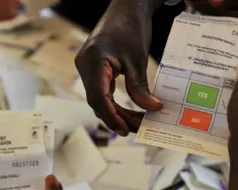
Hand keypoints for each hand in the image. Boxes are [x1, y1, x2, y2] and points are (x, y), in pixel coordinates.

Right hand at [75, 0, 163, 135]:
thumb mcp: (137, 60)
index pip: (99, 97)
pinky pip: (100, 90)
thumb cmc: (131, 27)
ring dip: (115, 112)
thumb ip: (141, 87)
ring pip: (98, 98)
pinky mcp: (93, 68)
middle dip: (116, 117)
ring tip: (135, 123)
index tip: (125, 130)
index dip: (112, 116)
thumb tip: (152, 109)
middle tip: (135, 129)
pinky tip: (127, 112)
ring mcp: (87, 67)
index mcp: (94, 61)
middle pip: (97, 101)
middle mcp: (85, 65)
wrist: (127, 7)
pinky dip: (113, 102)